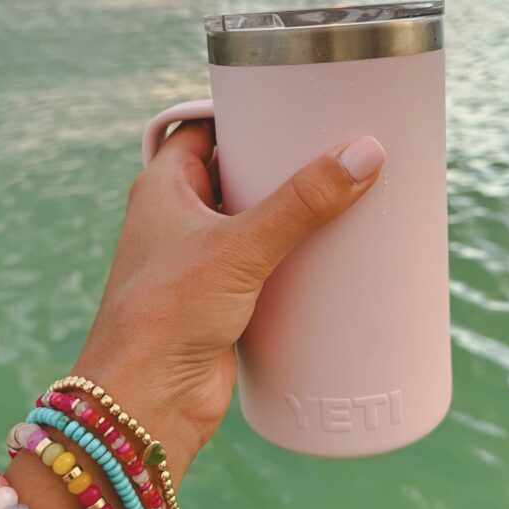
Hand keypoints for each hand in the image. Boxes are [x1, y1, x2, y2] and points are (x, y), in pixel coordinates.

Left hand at [77, 120, 384, 480]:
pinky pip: (266, 264)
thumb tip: (363, 155)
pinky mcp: (225, 300)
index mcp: (164, 189)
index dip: (242, 115)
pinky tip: (331, 251)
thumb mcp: (237, 247)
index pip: (203, 130)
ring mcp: (202, 262)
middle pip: (237, 174)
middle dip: (280, 164)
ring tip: (345, 192)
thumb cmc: (165, 315)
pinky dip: (293, 256)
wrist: (145, 403)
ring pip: (254, 222)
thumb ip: (300, 203)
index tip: (291, 105)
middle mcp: (180, 220)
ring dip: (291, 213)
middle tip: (334, 147)